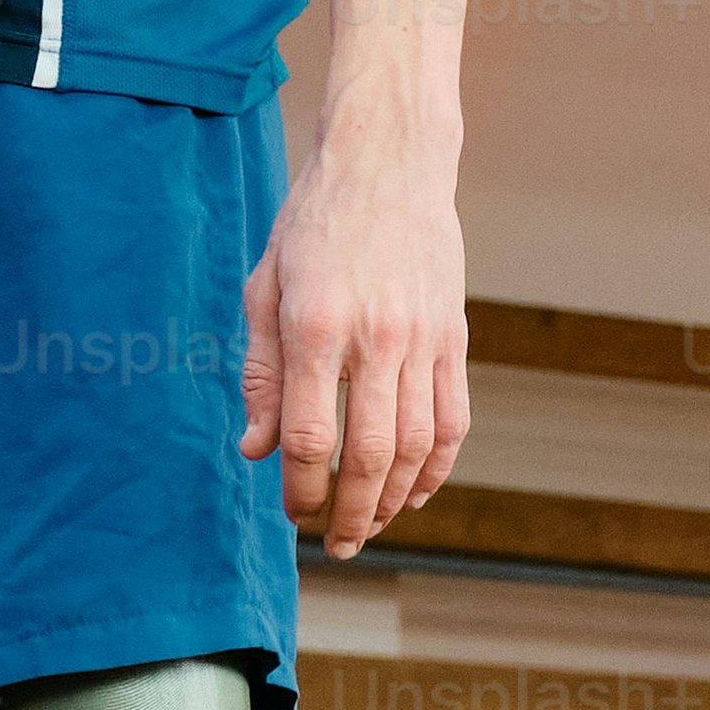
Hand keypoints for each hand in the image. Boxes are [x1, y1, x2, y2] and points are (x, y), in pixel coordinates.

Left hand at [244, 148, 468, 560]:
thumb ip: (261, 372)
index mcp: (317, 324)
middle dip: (350, 513)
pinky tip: (415, 494)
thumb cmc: (314, 224)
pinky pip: (452, 421)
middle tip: (336, 545)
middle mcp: (375, 337)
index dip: (299, 488)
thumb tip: (255, 449)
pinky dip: (436, 468)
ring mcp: (423, 339)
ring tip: (371, 529)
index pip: (309, 435)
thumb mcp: (265, 288)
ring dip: (393, 501)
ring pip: (416, 447)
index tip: (292, 511)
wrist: (389, 164)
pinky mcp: (454, 338)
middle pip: (369, 455)